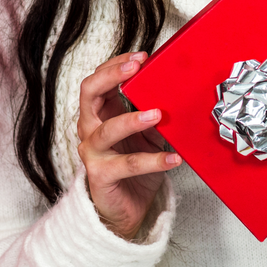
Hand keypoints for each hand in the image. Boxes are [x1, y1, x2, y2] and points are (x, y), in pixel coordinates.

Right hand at [76, 52, 181, 240]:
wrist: (126, 211)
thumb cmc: (134, 169)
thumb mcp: (148, 137)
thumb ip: (155, 117)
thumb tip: (177, 97)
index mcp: (99, 113)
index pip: (99, 79)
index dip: (116, 64)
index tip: (141, 56)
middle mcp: (89, 128)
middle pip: (89, 92)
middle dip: (112, 76)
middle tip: (136, 68)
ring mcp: (92, 152)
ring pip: (106, 130)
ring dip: (132, 120)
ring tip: (157, 114)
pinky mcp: (100, 175)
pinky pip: (127, 165)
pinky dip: (152, 160)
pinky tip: (172, 158)